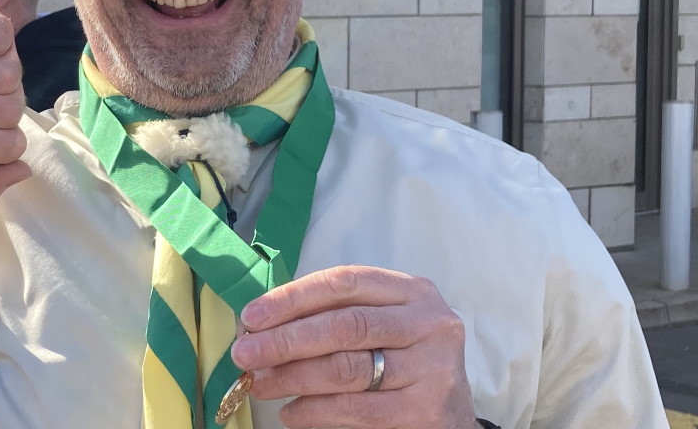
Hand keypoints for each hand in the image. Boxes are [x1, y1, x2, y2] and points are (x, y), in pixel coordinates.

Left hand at [230, 265, 477, 428]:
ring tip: (261, 383)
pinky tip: (291, 413)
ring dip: (293, 376)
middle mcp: (428, 323)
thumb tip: (262, 325)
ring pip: (346, 368)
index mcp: (412, 291)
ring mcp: (432, 368)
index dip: (293, 297)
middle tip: (245, 353)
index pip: (343, 282)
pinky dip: (315, 411)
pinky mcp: (425, 411)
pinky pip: (355, 409)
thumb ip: (335, 316)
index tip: (252, 315)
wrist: (452, 415)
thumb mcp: (381, 325)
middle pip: (342, 325)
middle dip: (285, 339)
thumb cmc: (403, 360)